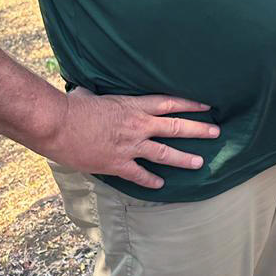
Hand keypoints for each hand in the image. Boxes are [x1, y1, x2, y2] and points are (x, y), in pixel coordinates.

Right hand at [45, 87, 219, 189]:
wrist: (59, 125)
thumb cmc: (74, 106)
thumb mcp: (93, 94)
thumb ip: (101, 94)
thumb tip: (89, 90)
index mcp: (134, 105)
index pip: (170, 103)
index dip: (191, 104)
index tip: (207, 106)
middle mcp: (138, 125)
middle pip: (176, 127)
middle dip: (198, 130)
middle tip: (216, 133)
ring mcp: (129, 145)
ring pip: (164, 152)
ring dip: (184, 158)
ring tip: (199, 162)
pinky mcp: (117, 164)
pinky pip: (139, 174)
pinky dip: (151, 181)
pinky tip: (161, 185)